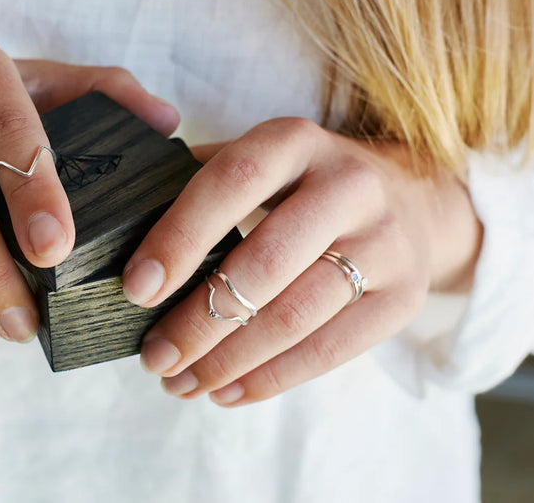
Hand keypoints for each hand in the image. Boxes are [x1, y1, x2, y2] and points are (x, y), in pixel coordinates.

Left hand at [121, 118, 481, 405]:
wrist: (412, 199)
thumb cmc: (302, 184)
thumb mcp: (259, 160)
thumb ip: (198, 183)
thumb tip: (120, 231)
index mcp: (296, 141)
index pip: (232, 184)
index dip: (180, 237)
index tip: (137, 289)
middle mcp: (349, 184)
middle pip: (264, 263)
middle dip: (198, 320)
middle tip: (153, 357)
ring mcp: (385, 242)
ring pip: (295, 316)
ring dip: (227, 361)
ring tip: (179, 383)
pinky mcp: (404, 297)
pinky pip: (330, 351)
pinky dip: (270, 379)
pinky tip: (226, 391)